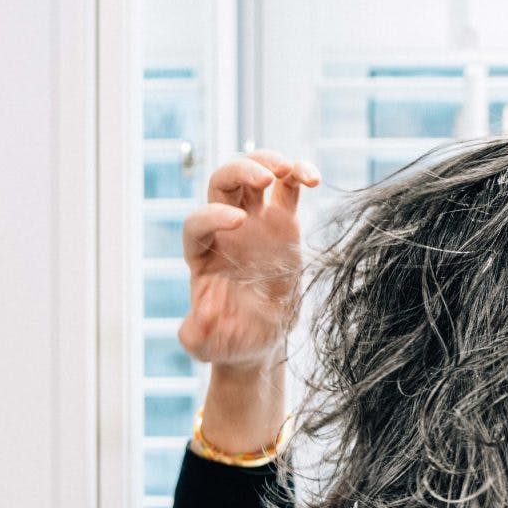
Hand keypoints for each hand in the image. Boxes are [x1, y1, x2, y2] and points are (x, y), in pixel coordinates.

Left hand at [177, 149, 318, 371]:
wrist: (256, 337)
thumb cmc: (227, 339)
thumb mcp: (208, 345)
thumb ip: (196, 336)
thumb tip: (195, 323)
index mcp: (202, 253)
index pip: (198, 222)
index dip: (213, 215)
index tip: (237, 222)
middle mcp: (225, 230)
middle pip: (222, 182)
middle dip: (241, 171)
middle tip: (267, 177)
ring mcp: (255, 221)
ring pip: (255, 174)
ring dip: (269, 161)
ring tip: (292, 170)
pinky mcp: (284, 222)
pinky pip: (288, 188)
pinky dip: (298, 174)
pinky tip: (313, 177)